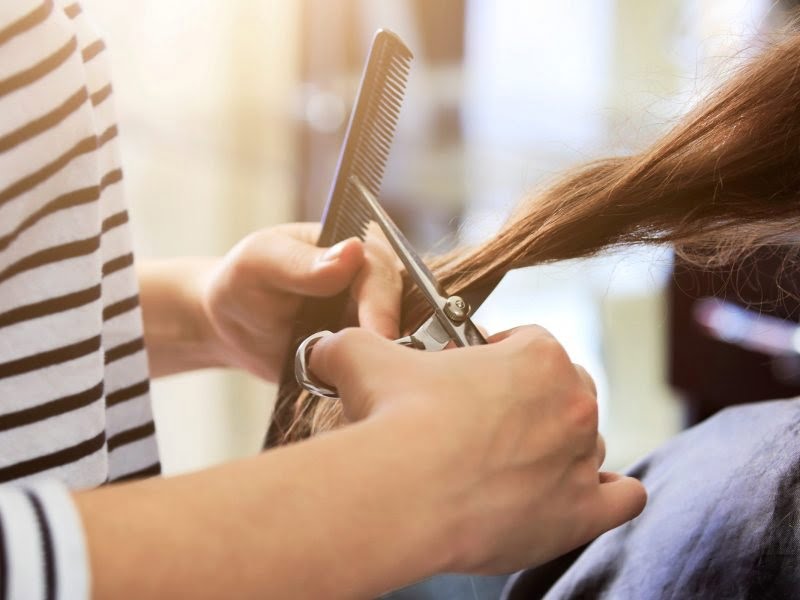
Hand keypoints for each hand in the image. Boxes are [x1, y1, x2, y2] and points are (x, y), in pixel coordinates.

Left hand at [202, 222, 401, 381]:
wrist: (233, 328)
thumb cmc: (243, 283)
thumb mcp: (261, 263)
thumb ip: (302, 262)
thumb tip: (352, 252)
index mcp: (359, 245)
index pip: (383, 273)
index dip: (383, 306)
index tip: (380, 336)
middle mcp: (377, 281)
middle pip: (402, 311)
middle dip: (389, 340)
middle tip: (376, 372)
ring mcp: (377, 319)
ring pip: (401, 342)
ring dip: (385, 363)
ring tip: (369, 386)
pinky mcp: (371, 352)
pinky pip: (385, 368)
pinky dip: (375, 381)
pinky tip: (361, 392)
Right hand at [308, 326, 646, 572]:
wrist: (403, 491)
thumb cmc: (395, 418)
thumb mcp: (365, 358)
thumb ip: (352, 342)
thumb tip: (324, 347)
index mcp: (538, 356)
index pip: (532, 343)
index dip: (500, 356)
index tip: (473, 375)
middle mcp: (572, 402)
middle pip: (568, 391)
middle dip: (533, 401)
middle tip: (488, 422)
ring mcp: (581, 458)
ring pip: (586, 445)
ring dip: (559, 449)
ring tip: (512, 464)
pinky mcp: (581, 513)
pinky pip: (622, 498)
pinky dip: (606, 495)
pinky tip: (577, 494)